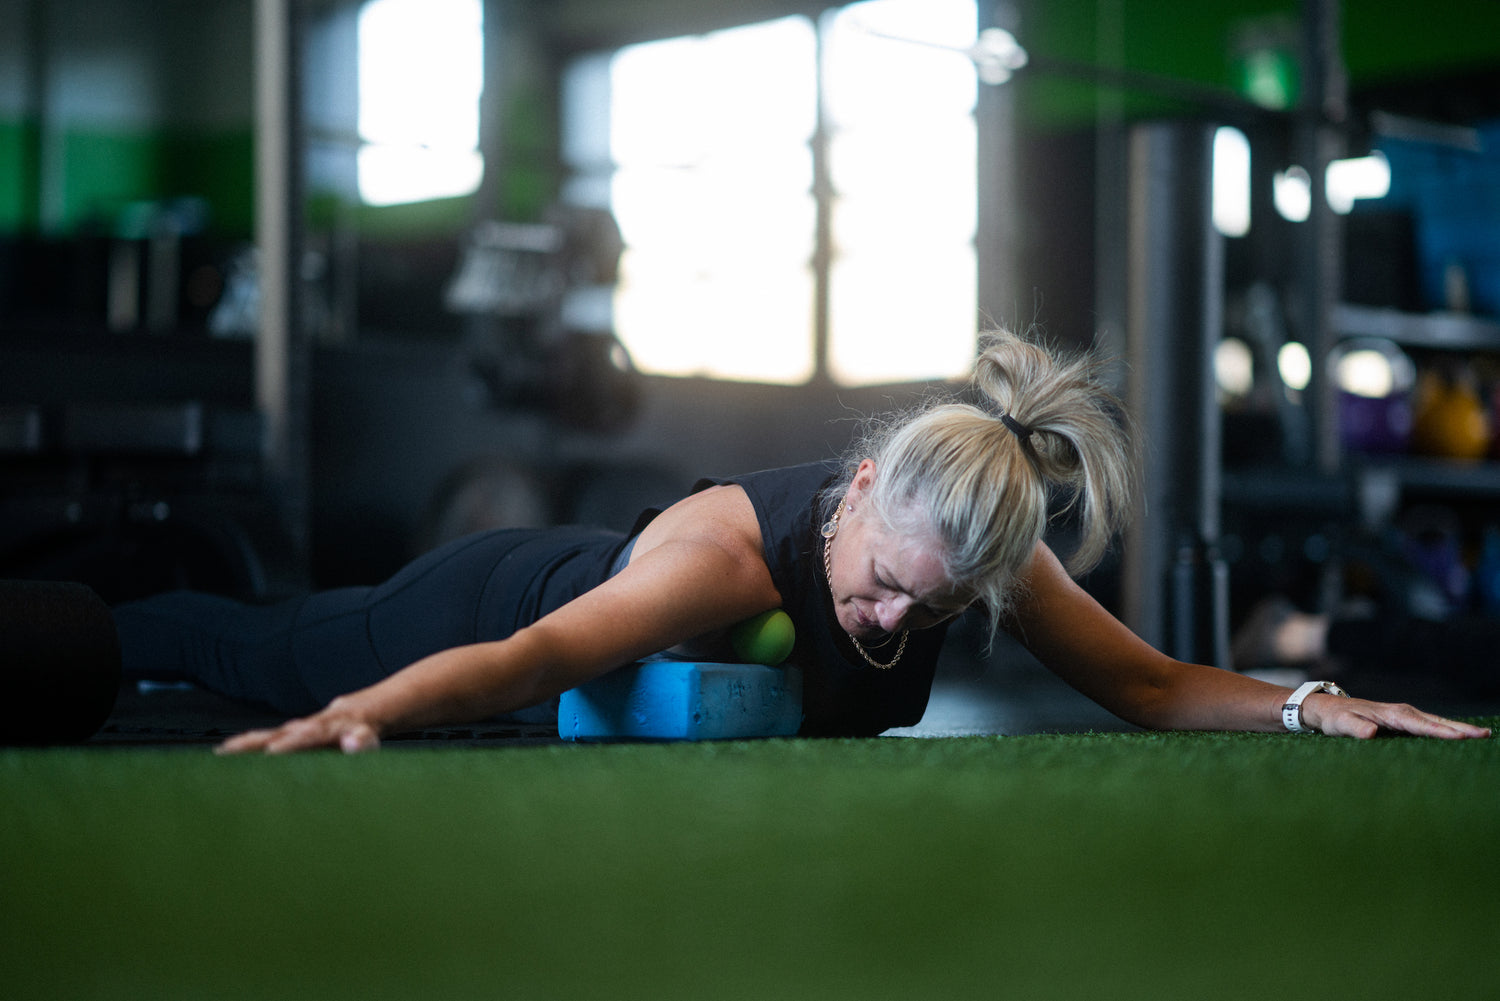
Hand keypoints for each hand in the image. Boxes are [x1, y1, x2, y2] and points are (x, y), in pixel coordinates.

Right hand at [216, 697, 382, 754]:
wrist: (360, 713)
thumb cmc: (365, 732)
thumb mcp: (369, 738)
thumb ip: (363, 742)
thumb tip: (353, 743)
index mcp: (326, 728)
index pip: (306, 735)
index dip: (290, 743)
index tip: (272, 751)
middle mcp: (307, 725)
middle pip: (277, 733)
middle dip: (254, 742)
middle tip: (228, 751)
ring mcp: (296, 729)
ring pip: (267, 734)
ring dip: (245, 743)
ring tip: (221, 753)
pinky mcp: (290, 734)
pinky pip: (266, 739)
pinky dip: (246, 745)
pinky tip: (227, 753)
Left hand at [1301, 693, 1491, 739]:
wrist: (1329, 708)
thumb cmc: (1336, 718)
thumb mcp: (1341, 725)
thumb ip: (1356, 729)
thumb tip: (1371, 733)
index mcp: (1392, 714)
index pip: (1421, 725)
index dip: (1441, 732)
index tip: (1462, 737)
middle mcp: (1402, 712)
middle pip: (1436, 722)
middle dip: (1461, 728)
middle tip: (1485, 735)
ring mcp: (1405, 715)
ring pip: (1436, 722)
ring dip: (1458, 728)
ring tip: (1482, 734)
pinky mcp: (1404, 720)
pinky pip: (1429, 725)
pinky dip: (1447, 729)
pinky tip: (1460, 736)